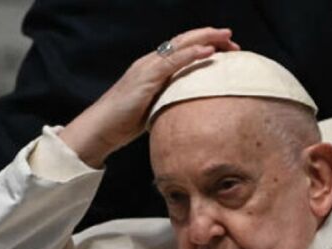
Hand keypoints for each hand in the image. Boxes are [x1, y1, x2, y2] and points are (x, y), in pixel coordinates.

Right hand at [60, 27, 239, 167]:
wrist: (100, 128)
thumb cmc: (122, 123)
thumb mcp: (152, 109)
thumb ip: (168, 102)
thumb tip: (189, 109)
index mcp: (151, 69)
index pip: (180, 50)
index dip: (203, 44)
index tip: (224, 49)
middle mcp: (149, 63)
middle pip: (183, 41)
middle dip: (209, 36)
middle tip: (231, 39)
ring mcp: (147, 68)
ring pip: (180, 46)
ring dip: (205, 39)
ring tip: (226, 38)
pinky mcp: (145, 78)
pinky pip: (172, 61)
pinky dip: (191, 54)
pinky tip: (208, 51)